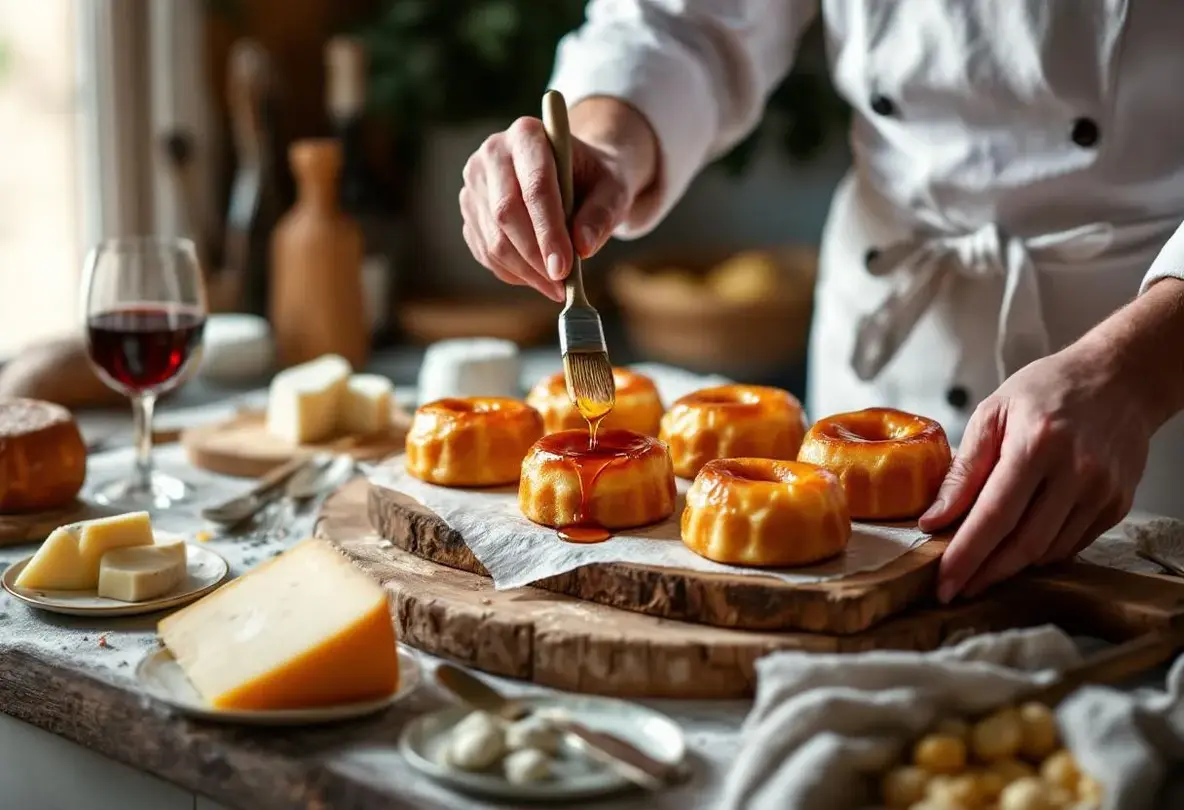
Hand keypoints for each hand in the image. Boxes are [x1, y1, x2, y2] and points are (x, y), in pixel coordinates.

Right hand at [459, 116, 635, 302]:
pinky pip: (484, 251)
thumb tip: (583, 248)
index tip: (563, 267)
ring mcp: (475, 182)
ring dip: (524, 271)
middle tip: (560, 285)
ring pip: (492, 239)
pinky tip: (537, 277)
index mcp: (528, 134)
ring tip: (555, 286)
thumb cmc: (594, 178)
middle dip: (534, 256)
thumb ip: (601, 214)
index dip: (548, 231)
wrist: (573, 173)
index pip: (534, 186)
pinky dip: (512, 273)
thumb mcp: (612, 189)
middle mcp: (493, 153)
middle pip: (505, 213)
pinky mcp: (470, 210)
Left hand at [919, 344, 1153, 601]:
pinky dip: (1040, 552)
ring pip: (1049, 551)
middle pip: (1024, 543)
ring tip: (981, 568)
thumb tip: (934, 519)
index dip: (966, 555)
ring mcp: (1103, 491)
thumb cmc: (1048, 389)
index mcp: (1037, 444)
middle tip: (956, 588)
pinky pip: (1072, 544)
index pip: (994, 515)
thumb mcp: (992, 413)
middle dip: (985, 573)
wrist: (1119, 378)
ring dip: (1011, 566)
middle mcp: (1077, 471)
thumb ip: (963, 470)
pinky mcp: (1118, 504)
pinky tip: (1018, 547)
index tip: (943, 583)